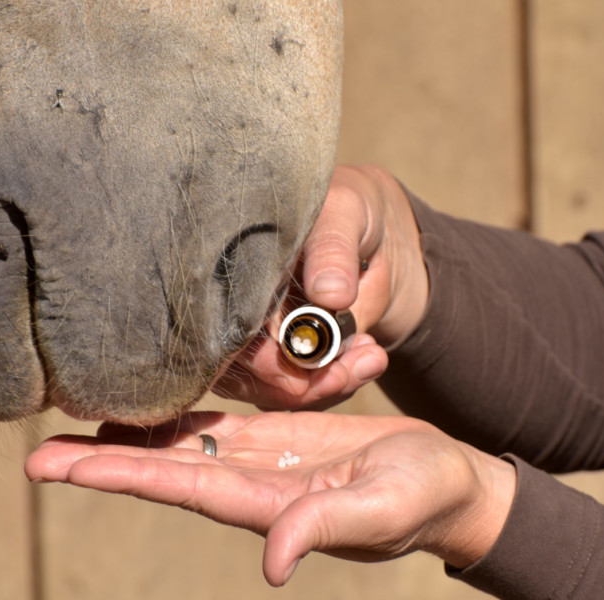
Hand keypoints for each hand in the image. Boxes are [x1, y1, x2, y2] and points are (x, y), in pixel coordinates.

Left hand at [24, 412, 514, 585]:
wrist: (450, 482)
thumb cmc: (423, 499)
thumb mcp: (380, 512)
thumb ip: (324, 529)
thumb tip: (271, 563)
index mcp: (266, 502)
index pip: (177, 486)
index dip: (117, 474)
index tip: (57, 467)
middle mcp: (252, 484)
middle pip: (162, 468)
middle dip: (100, 459)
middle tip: (35, 450)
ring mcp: (264, 461)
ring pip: (183, 444)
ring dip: (129, 435)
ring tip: (74, 419)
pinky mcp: (282, 437)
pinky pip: (220, 422)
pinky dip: (180, 411)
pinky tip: (150, 396)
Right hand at [213, 165, 429, 410]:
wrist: (376, 232)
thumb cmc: (348, 210)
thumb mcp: (344, 214)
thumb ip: (333, 249)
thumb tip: (329, 296)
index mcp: (231, 269)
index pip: (227, 330)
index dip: (265, 359)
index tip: (314, 362)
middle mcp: (233, 309)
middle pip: (243, 374)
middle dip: (302, 383)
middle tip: (359, 363)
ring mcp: (258, 339)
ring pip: (271, 390)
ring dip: (326, 386)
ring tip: (372, 355)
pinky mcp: (287, 360)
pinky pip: (300, 392)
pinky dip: (336, 385)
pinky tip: (369, 357)